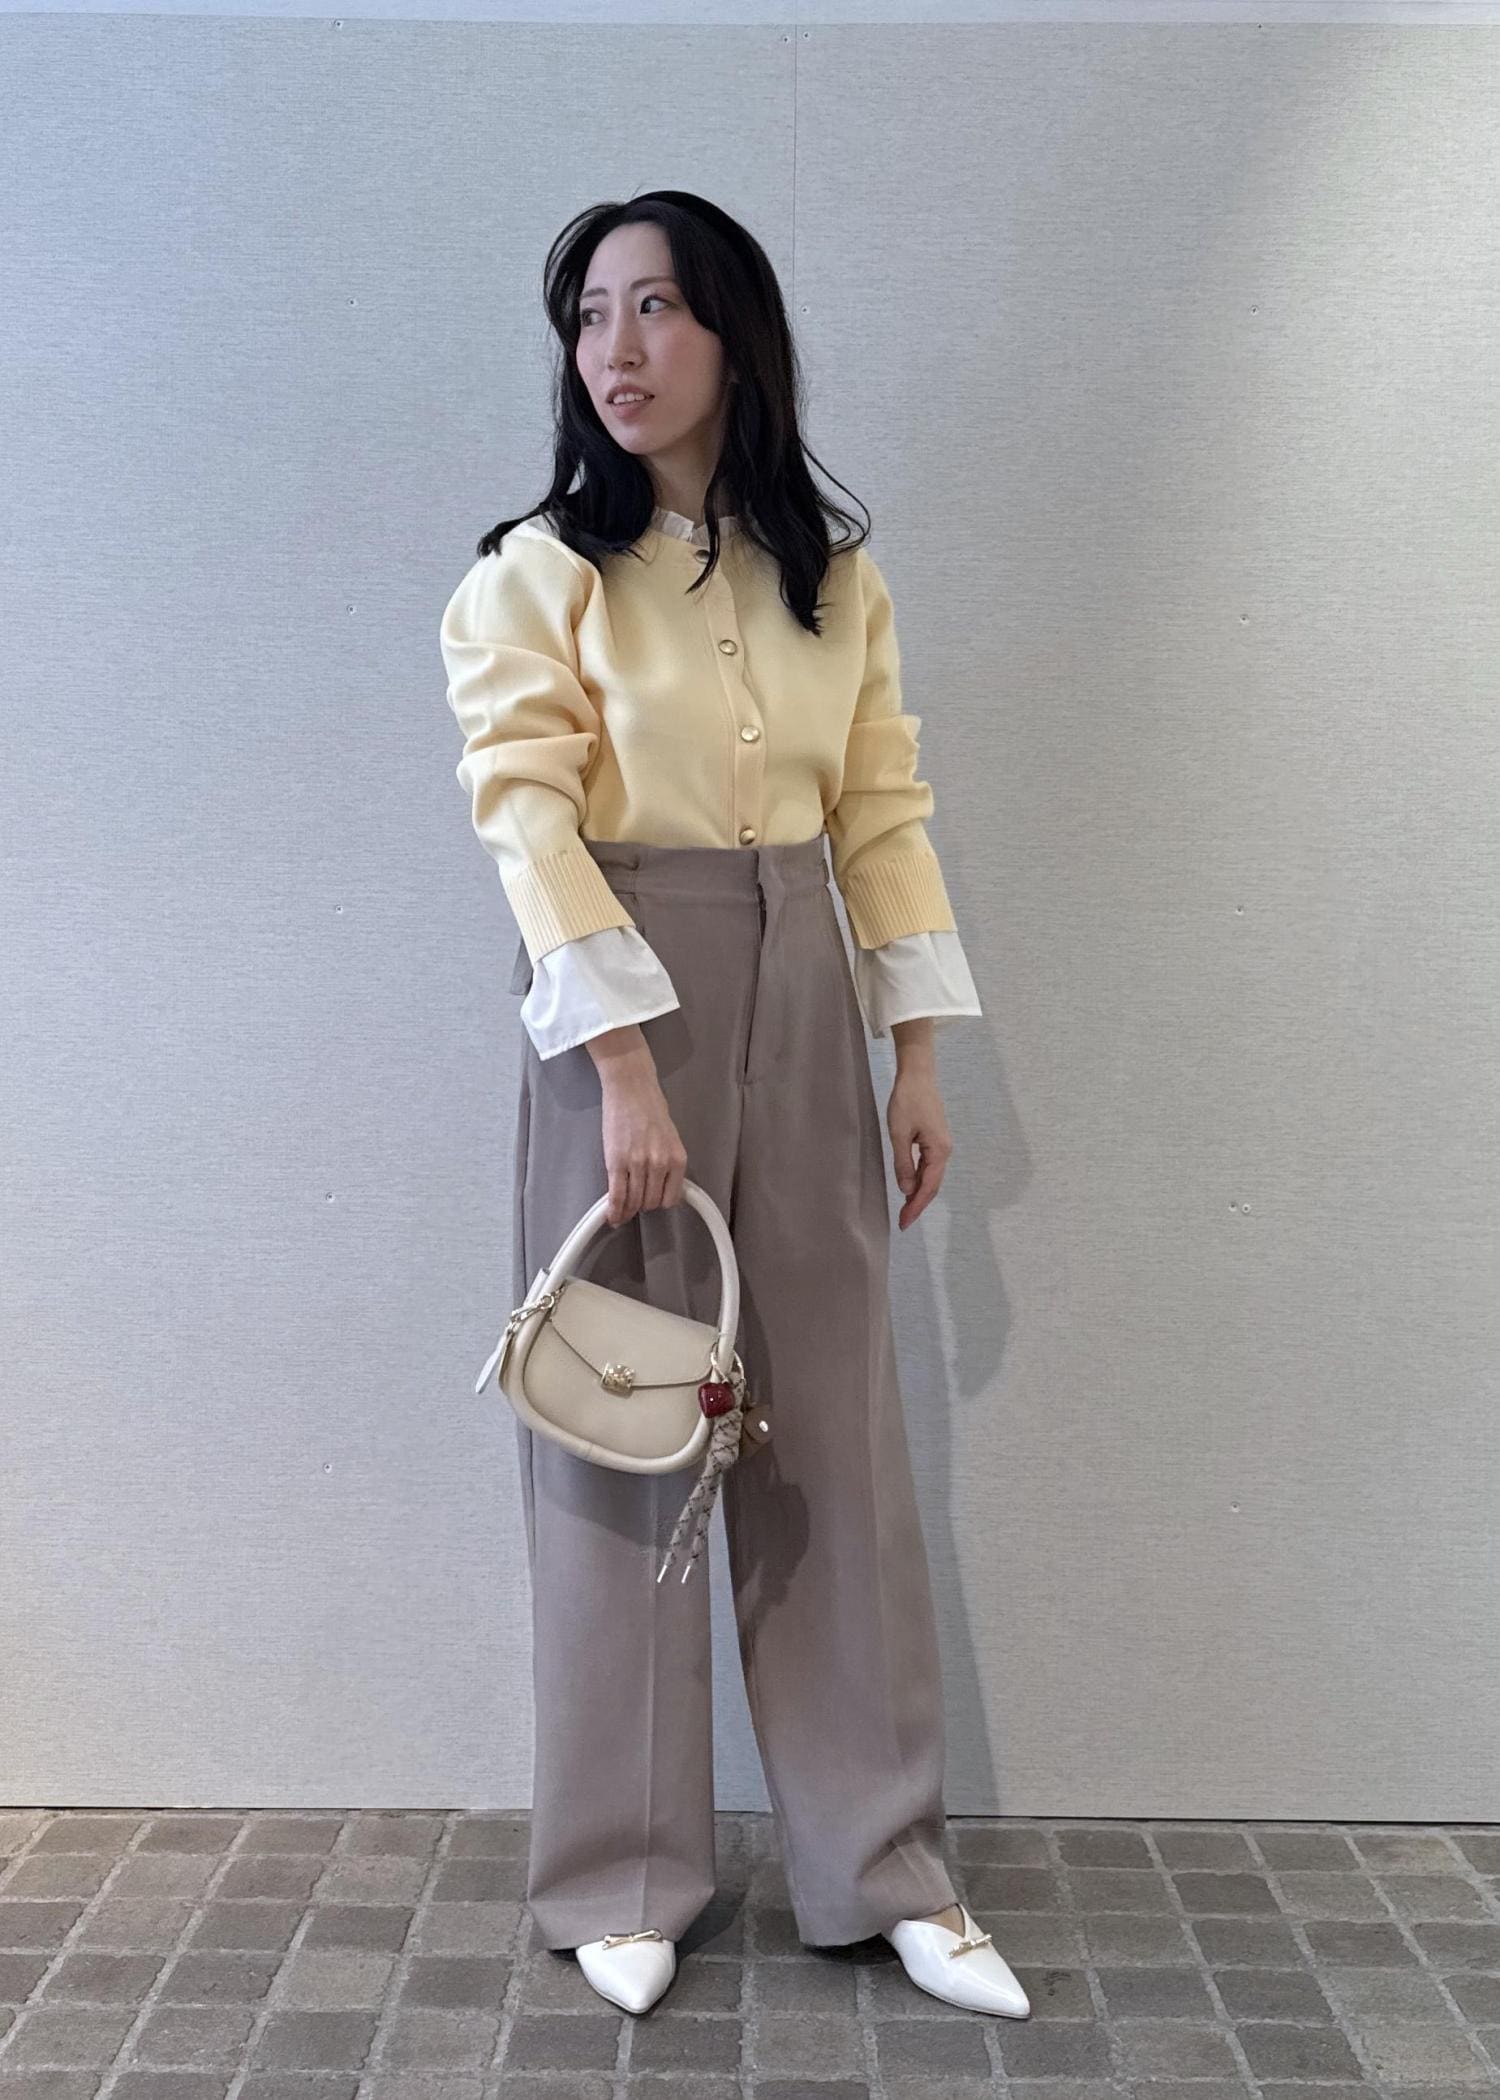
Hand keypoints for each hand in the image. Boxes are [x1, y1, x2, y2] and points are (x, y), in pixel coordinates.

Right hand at [596, 1060, 688, 1226]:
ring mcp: (638, 1165)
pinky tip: (611, 1215)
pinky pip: (616, 1196)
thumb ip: (668, 1161)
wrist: (631, 1088)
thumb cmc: (650, 1107)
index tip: (653, 1203)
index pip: (671, 1197)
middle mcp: (660, 1164)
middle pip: (651, 1202)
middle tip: (635, 1204)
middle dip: (642, 1206)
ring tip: (622, 1211)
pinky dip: (613, 1210)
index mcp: (677, 1159)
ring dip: (627, 1210)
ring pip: (634, 1202)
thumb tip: (662, 1184)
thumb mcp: (670, 1137)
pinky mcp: (616, 1162)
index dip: (660, 1202)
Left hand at [887, 1067, 952, 1229]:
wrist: (918, 1075)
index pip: (927, 1187)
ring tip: (904, 1210)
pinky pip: (928, 1166)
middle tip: (903, 1222)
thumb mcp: (899, 1133)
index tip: (904, 1223)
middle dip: (917, 1205)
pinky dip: (919, 1179)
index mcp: (938, 1151)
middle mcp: (944, 1151)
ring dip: (918, 1194)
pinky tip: (909, 1187)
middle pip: (932, 1186)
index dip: (916, 1207)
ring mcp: (941, 1145)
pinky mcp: (935, 1140)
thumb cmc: (907, 1100)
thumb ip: (903, 1163)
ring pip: (931, 1177)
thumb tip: (905, 1190)